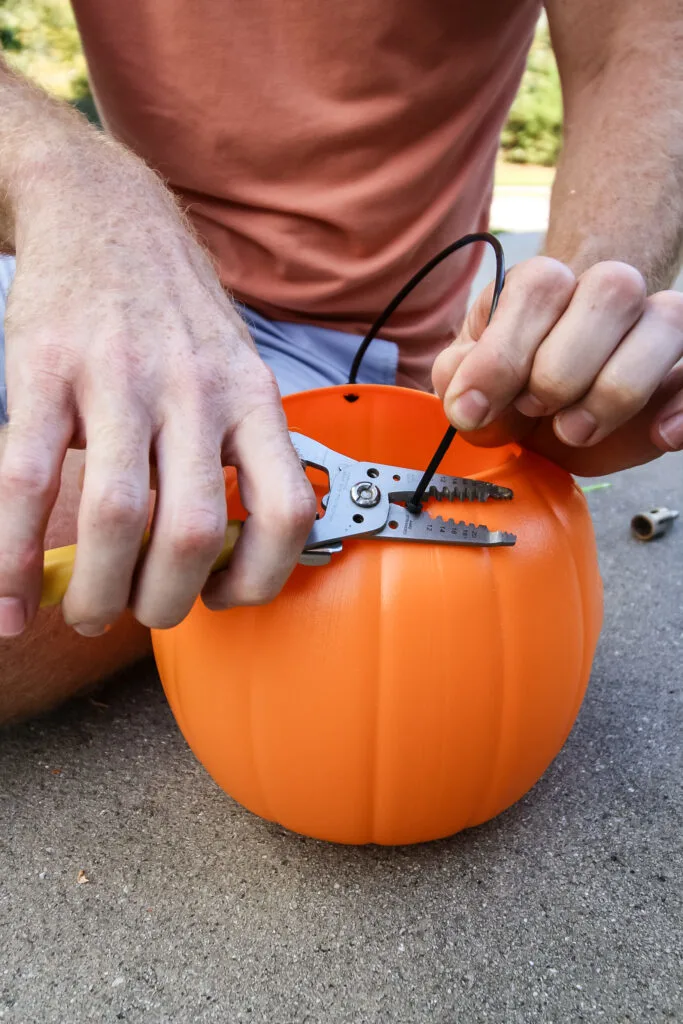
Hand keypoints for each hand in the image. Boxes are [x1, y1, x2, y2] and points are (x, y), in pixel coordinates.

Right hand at [0, 145, 314, 637]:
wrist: (104, 211)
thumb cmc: (175, 309)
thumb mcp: (236, 368)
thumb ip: (241, 448)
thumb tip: (229, 550)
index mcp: (251, 397)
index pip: (287, 507)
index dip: (265, 575)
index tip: (228, 597)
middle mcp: (194, 390)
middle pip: (194, 531)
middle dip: (165, 602)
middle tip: (140, 615)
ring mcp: (119, 377)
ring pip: (117, 516)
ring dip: (99, 590)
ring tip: (88, 611)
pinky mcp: (46, 369)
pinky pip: (28, 480)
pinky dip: (12, 553)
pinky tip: (12, 597)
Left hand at [432, 257, 682, 473]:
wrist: (552, 412)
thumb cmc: (511, 386)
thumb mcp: (469, 381)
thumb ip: (459, 379)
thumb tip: (467, 402)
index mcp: (543, 285)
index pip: (540, 287)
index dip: (503, 354)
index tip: (474, 408)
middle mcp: (605, 292)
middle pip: (612, 292)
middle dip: (562, 369)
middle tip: (536, 410)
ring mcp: (652, 325)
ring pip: (666, 322)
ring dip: (616, 390)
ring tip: (575, 430)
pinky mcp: (682, 371)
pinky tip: (658, 435)